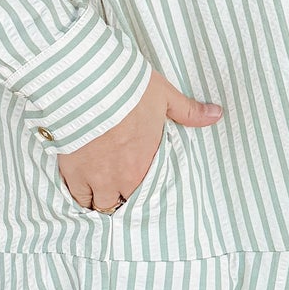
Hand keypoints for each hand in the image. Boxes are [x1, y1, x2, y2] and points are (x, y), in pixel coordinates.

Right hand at [56, 67, 222, 211]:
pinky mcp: (71, 170)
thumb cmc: (129, 90)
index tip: (137, 187)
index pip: (147, 194)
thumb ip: (189, 112)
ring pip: (97, 204)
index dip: (141, 193)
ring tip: (97, 195)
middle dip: (119, 199)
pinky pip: (74, 196)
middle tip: (116, 192)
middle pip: (121, 203)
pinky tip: (77, 192)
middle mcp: (121, 177)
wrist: (90, 85)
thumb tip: (217, 114)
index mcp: (145, 164)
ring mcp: (94, 177)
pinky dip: (77, 196)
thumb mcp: (164, 97)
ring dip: (98, 201)